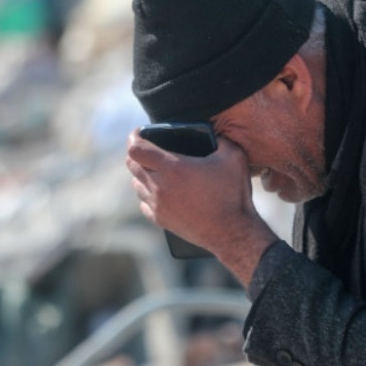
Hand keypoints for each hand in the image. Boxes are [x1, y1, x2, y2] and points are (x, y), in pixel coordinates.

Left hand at [125, 129, 278, 284]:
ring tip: (156, 170)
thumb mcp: (233, 156)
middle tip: (148, 149)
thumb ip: (220, 139)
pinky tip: (161, 192)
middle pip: (132, 165)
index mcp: (172, 168)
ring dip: (142, 174)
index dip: (134, 137)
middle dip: (137, 153)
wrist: (232, 233)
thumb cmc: (233, 194)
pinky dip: (148, 195)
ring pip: (136, 184)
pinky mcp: (161, 220)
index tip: (140, 132)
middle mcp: (159, 186)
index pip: (135, 149)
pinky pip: (144, 204)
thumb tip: (213, 134)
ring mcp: (158, 205)